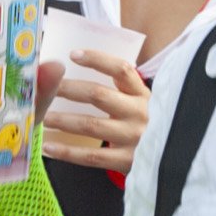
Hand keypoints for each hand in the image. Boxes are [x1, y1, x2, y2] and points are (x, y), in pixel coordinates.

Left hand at [41, 50, 151, 173]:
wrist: (172, 158)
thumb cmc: (147, 125)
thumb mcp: (142, 102)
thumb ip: (120, 89)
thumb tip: (76, 71)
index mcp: (143, 94)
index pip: (121, 70)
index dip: (97, 60)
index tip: (72, 55)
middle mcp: (139, 113)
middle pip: (98, 95)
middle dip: (68, 90)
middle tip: (47, 89)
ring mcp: (133, 137)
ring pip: (90, 125)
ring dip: (62, 120)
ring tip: (43, 117)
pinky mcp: (127, 160)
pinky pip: (91, 157)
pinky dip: (67, 152)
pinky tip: (48, 147)